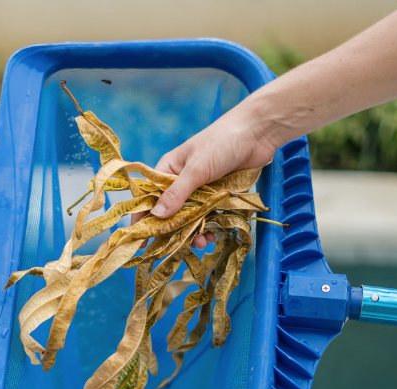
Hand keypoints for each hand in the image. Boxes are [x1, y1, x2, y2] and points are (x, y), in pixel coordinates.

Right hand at [131, 99, 278, 249]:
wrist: (257, 133)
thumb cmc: (221, 142)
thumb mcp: (197, 168)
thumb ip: (178, 193)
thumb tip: (156, 215)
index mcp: (169, 170)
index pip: (150, 197)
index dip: (143, 218)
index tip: (140, 240)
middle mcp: (182, 182)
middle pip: (171, 212)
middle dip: (173, 230)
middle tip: (176, 247)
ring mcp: (201, 190)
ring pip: (191, 218)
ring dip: (194, 232)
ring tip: (201, 243)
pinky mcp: (218, 196)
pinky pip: (209, 217)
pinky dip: (210, 227)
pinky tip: (213, 235)